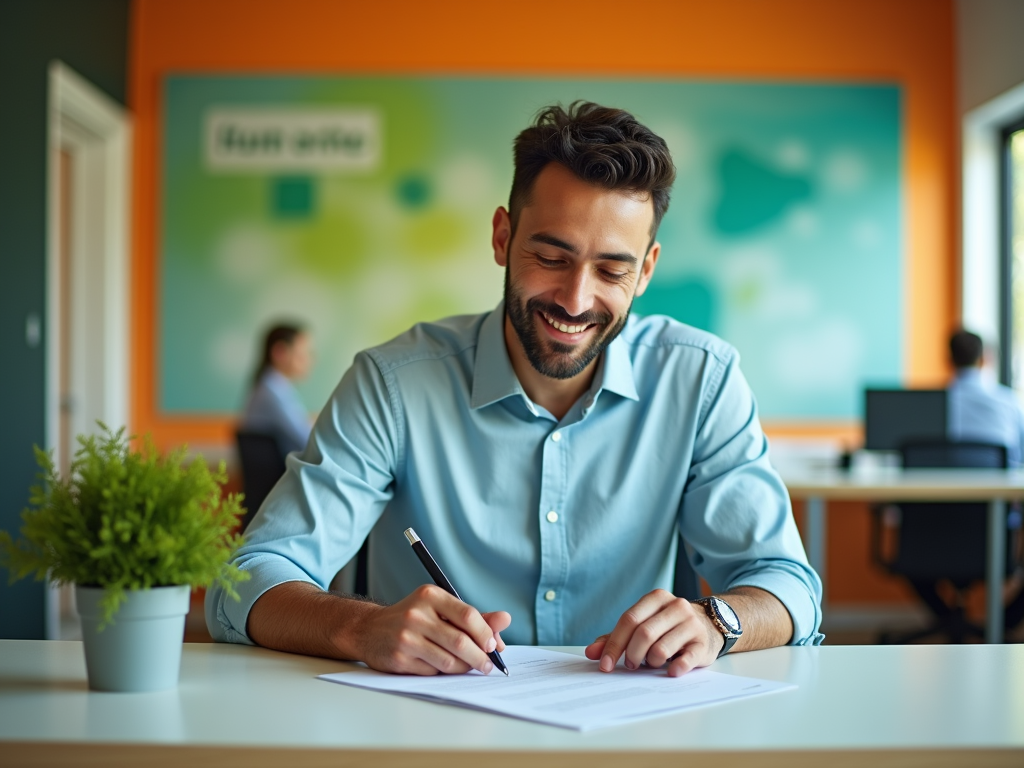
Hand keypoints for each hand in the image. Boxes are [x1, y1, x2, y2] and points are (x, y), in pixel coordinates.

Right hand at [350, 584, 510, 674]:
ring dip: (464, 668)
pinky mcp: (399, 658)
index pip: (468, 615)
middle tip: (488, 665)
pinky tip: (442, 667)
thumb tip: (505, 620)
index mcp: (430, 595)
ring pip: (448, 661)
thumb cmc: (413, 619)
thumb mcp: (440, 609)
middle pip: (460, 641)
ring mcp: (406, 637)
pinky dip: (443, 673)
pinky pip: (432, 672)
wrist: (370, 630)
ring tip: (468, 667)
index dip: (486, 633)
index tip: (493, 645)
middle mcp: (417, 614)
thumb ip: (473, 617)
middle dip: (480, 657)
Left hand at [585, 589, 722, 676]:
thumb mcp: (642, 625)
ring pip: (661, 648)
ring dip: (650, 662)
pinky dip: (674, 668)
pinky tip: (670, 671)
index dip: (614, 644)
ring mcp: (691, 624)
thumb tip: (591, 653)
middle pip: (644, 633)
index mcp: (656, 598)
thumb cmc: (667, 627)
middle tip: (630, 665)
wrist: (708, 625)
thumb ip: (615, 637)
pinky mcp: (703, 643)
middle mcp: (676, 606)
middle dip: (631, 655)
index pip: (629, 620)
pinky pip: (686, 660)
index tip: (605, 665)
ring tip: (651, 662)